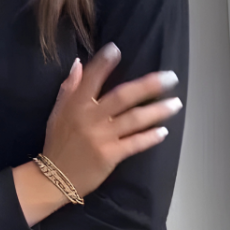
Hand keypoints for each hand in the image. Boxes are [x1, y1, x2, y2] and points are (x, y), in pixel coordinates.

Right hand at [43, 43, 182, 197]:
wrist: (53, 179)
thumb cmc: (57, 144)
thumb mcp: (57, 113)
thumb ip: (69, 88)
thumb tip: (79, 63)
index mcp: (75, 106)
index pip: (92, 79)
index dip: (104, 63)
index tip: (117, 49)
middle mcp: (90, 119)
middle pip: (123, 97)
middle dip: (149, 85)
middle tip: (171, 77)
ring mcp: (101, 138)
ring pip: (134, 119)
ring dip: (158, 110)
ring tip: (176, 103)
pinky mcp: (109, 156)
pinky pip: (134, 144)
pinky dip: (150, 137)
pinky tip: (163, 131)